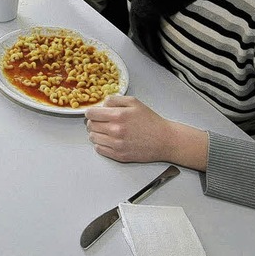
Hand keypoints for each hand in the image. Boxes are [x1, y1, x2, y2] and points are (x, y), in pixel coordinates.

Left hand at [85, 95, 207, 169]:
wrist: (165, 140)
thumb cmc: (150, 121)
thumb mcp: (134, 102)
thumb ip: (114, 100)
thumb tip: (101, 104)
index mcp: (118, 115)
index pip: (91, 114)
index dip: (91, 112)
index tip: (95, 113)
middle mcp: (115, 130)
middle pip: (90, 125)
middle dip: (93, 122)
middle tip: (101, 122)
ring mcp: (116, 144)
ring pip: (92, 137)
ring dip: (96, 133)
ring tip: (106, 131)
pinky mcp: (119, 155)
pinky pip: (99, 149)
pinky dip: (101, 144)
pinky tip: (109, 140)